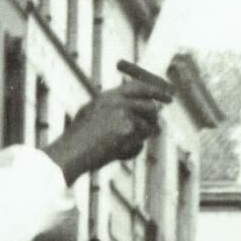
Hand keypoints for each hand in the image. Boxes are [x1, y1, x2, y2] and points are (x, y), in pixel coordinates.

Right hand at [44, 79, 173, 182]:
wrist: (71, 152)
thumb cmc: (80, 139)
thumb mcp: (93, 116)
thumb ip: (115, 109)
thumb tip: (145, 111)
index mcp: (108, 96)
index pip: (139, 87)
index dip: (156, 91)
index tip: (168, 98)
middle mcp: (118, 101)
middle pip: (151, 107)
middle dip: (153, 122)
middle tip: (151, 132)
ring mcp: (124, 113)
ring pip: (148, 128)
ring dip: (139, 139)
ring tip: (119, 146)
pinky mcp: (128, 129)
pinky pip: (140, 143)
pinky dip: (131, 151)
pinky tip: (115, 153)